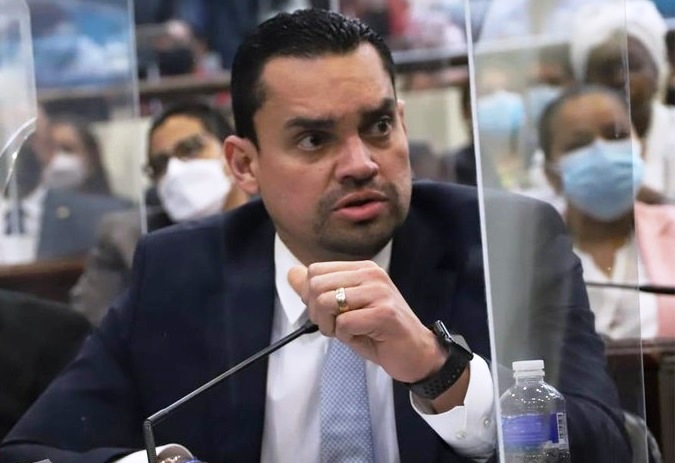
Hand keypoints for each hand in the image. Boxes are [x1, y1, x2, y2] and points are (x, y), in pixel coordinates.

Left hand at [287, 261, 445, 383]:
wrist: (416, 354)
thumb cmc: (379, 333)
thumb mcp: (344, 309)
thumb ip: (319, 291)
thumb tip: (292, 273)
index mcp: (362, 268)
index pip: (314, 270)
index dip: (311, 296)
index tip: (328, 313)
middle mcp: (371, 273)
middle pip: (316, 285)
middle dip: (317, 314)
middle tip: (336, 327)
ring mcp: (379, 292)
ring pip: (326, 303)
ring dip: (330, 326)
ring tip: (350, 332)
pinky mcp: (384, 313)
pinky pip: (344, 324)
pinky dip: (346, 337)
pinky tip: (364, 337)